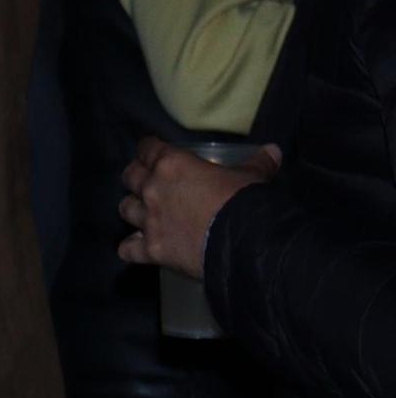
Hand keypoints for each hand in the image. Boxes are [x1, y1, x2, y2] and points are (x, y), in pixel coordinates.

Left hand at [118, 138, 280, 278]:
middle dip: (135, 176)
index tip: (151, 150)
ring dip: (132, 208)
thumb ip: (258, 163)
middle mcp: (153, 190)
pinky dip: (130, 247)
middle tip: (145, 179)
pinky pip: (126, 248)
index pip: (147, 148)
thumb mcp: (252, 176)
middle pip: (130, 177)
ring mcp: (148, 221)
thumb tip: (273, 151)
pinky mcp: (150, 249)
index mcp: (172, 164)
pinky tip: (137, 246)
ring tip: (142, 212)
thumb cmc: (244, 200)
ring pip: (125, 209)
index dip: (148, 148)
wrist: (242, 240)